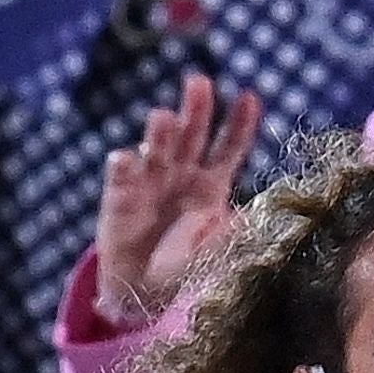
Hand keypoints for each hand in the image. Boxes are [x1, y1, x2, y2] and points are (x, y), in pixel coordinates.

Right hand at [93, 75, 261, 320]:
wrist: (141, 290)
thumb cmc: (184, 266)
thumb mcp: (217, 251)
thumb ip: (234, 233)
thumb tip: (254, 217)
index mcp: (211, 184)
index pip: (229, 148)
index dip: (240, 124)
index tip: (250, 97)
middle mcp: (181, 174)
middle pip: (191, 135)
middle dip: (196, 108)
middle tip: (199, 82)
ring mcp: (149, 182)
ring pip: (157, 148)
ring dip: (160, 131)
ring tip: (163, 117)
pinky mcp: (119, 198)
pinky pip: (121, 178)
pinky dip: (122, 166)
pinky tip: (124, 158)